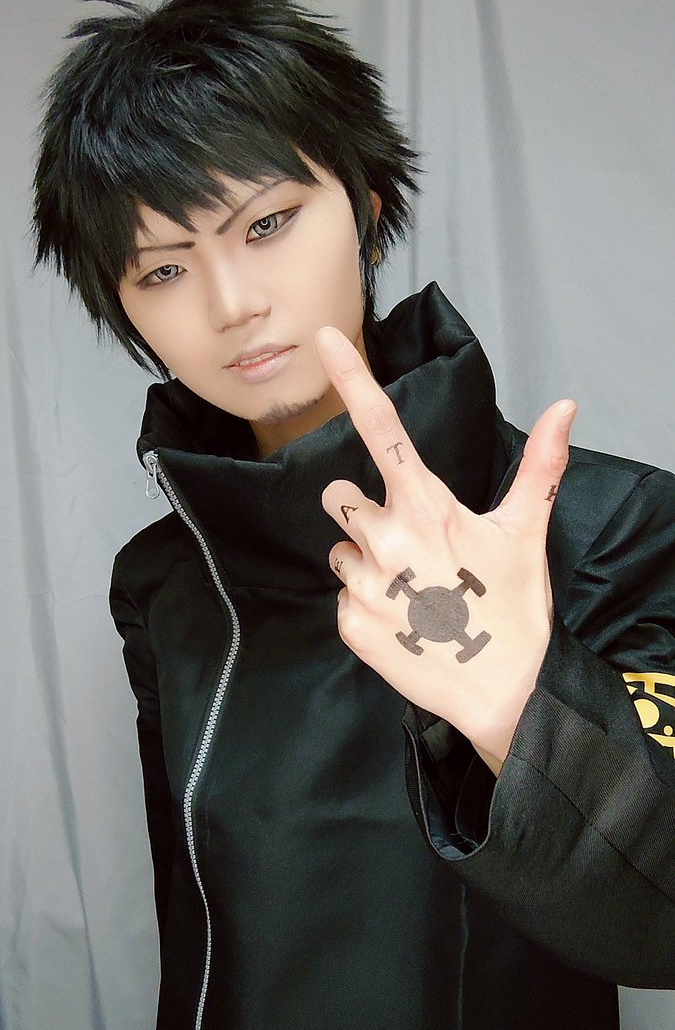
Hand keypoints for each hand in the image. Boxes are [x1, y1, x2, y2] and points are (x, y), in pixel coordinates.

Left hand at [316, 325, 576, 765]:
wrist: (502, 690)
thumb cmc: (515, 607)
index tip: (322, 338)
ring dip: (365, 561)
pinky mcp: (349, 622)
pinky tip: (403, 619)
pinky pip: (342, 595)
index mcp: (426, 506)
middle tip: (407, 544)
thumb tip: (565, 406)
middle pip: (340, 497)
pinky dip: (365, 604)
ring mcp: (363, 583)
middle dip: (363, 512)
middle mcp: (384, 537)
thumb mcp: (526, 532)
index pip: (382, 429)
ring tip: (411, 589)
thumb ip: (540, 466)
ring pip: (339, 550)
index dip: (351, 379)